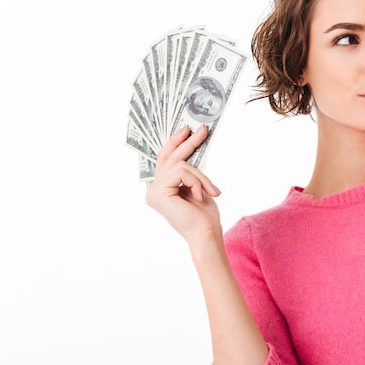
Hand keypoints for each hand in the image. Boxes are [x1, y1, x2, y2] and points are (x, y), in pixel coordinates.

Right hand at [145, 125, 222, 245]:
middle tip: (203, 130)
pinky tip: (200, 196)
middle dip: (187, 142)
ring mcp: (154, 192)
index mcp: (162, 189)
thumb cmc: (204, 216)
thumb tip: (191, 147)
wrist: (206, 234)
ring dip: (201, 176)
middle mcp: (153, 190)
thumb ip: (189, 172)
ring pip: (180, 165)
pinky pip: (182, 172)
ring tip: (211, 191)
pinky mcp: (159, 193)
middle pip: (168, 157)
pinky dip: (197, 182)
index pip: (166, 160)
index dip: (175, 143)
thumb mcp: (197, 186)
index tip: (188, 130)